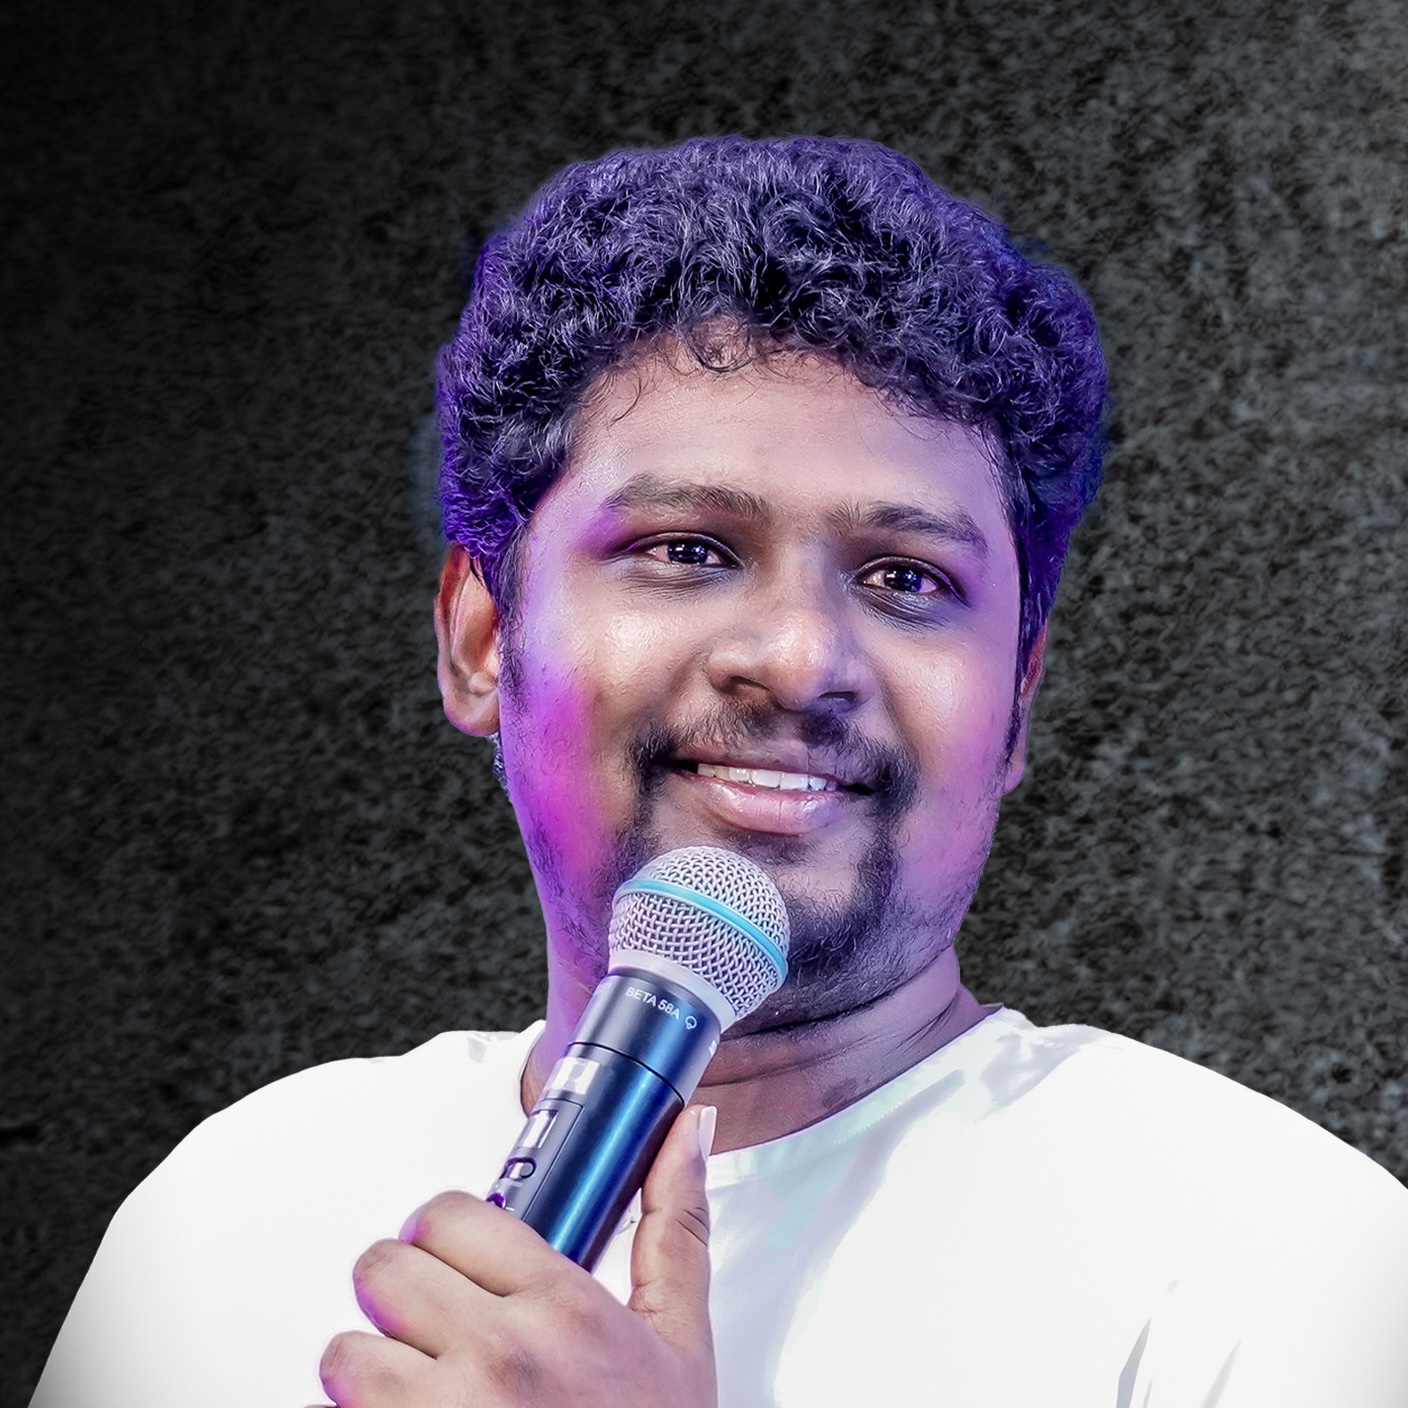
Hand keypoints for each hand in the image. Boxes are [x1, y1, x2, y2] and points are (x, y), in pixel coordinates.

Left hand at [316, 1103, 717, 1407]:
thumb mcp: (680, 1342)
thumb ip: (676, 1227)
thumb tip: (685, 1134)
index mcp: (562, 1309)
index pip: (449, 1213)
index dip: (449, 1233)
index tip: (461, 1258)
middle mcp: (496, 1358)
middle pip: (383, 1267)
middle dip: (403, 1293)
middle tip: (436, 1325)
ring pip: (345, 1350)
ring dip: (372, 1367)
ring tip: (421, 1390)